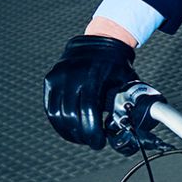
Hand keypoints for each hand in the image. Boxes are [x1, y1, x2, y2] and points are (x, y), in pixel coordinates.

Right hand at [43, 34, 136, 149]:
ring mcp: (59, 76)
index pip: (89, 109)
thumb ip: (125, 101)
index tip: (99, 141)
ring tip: (82, 137)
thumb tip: (131, 124)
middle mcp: (72, 73)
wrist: (101, 39)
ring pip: (58, 114)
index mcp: (93, 73)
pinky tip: (70, 129)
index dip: (93, 131)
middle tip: (93, 142)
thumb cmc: (116, 62)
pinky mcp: (50, 80)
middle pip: (72, 115)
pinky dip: (59, 123)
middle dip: (83, 134)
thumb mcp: (125, 79)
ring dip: (70, 132)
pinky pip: (50, 108)